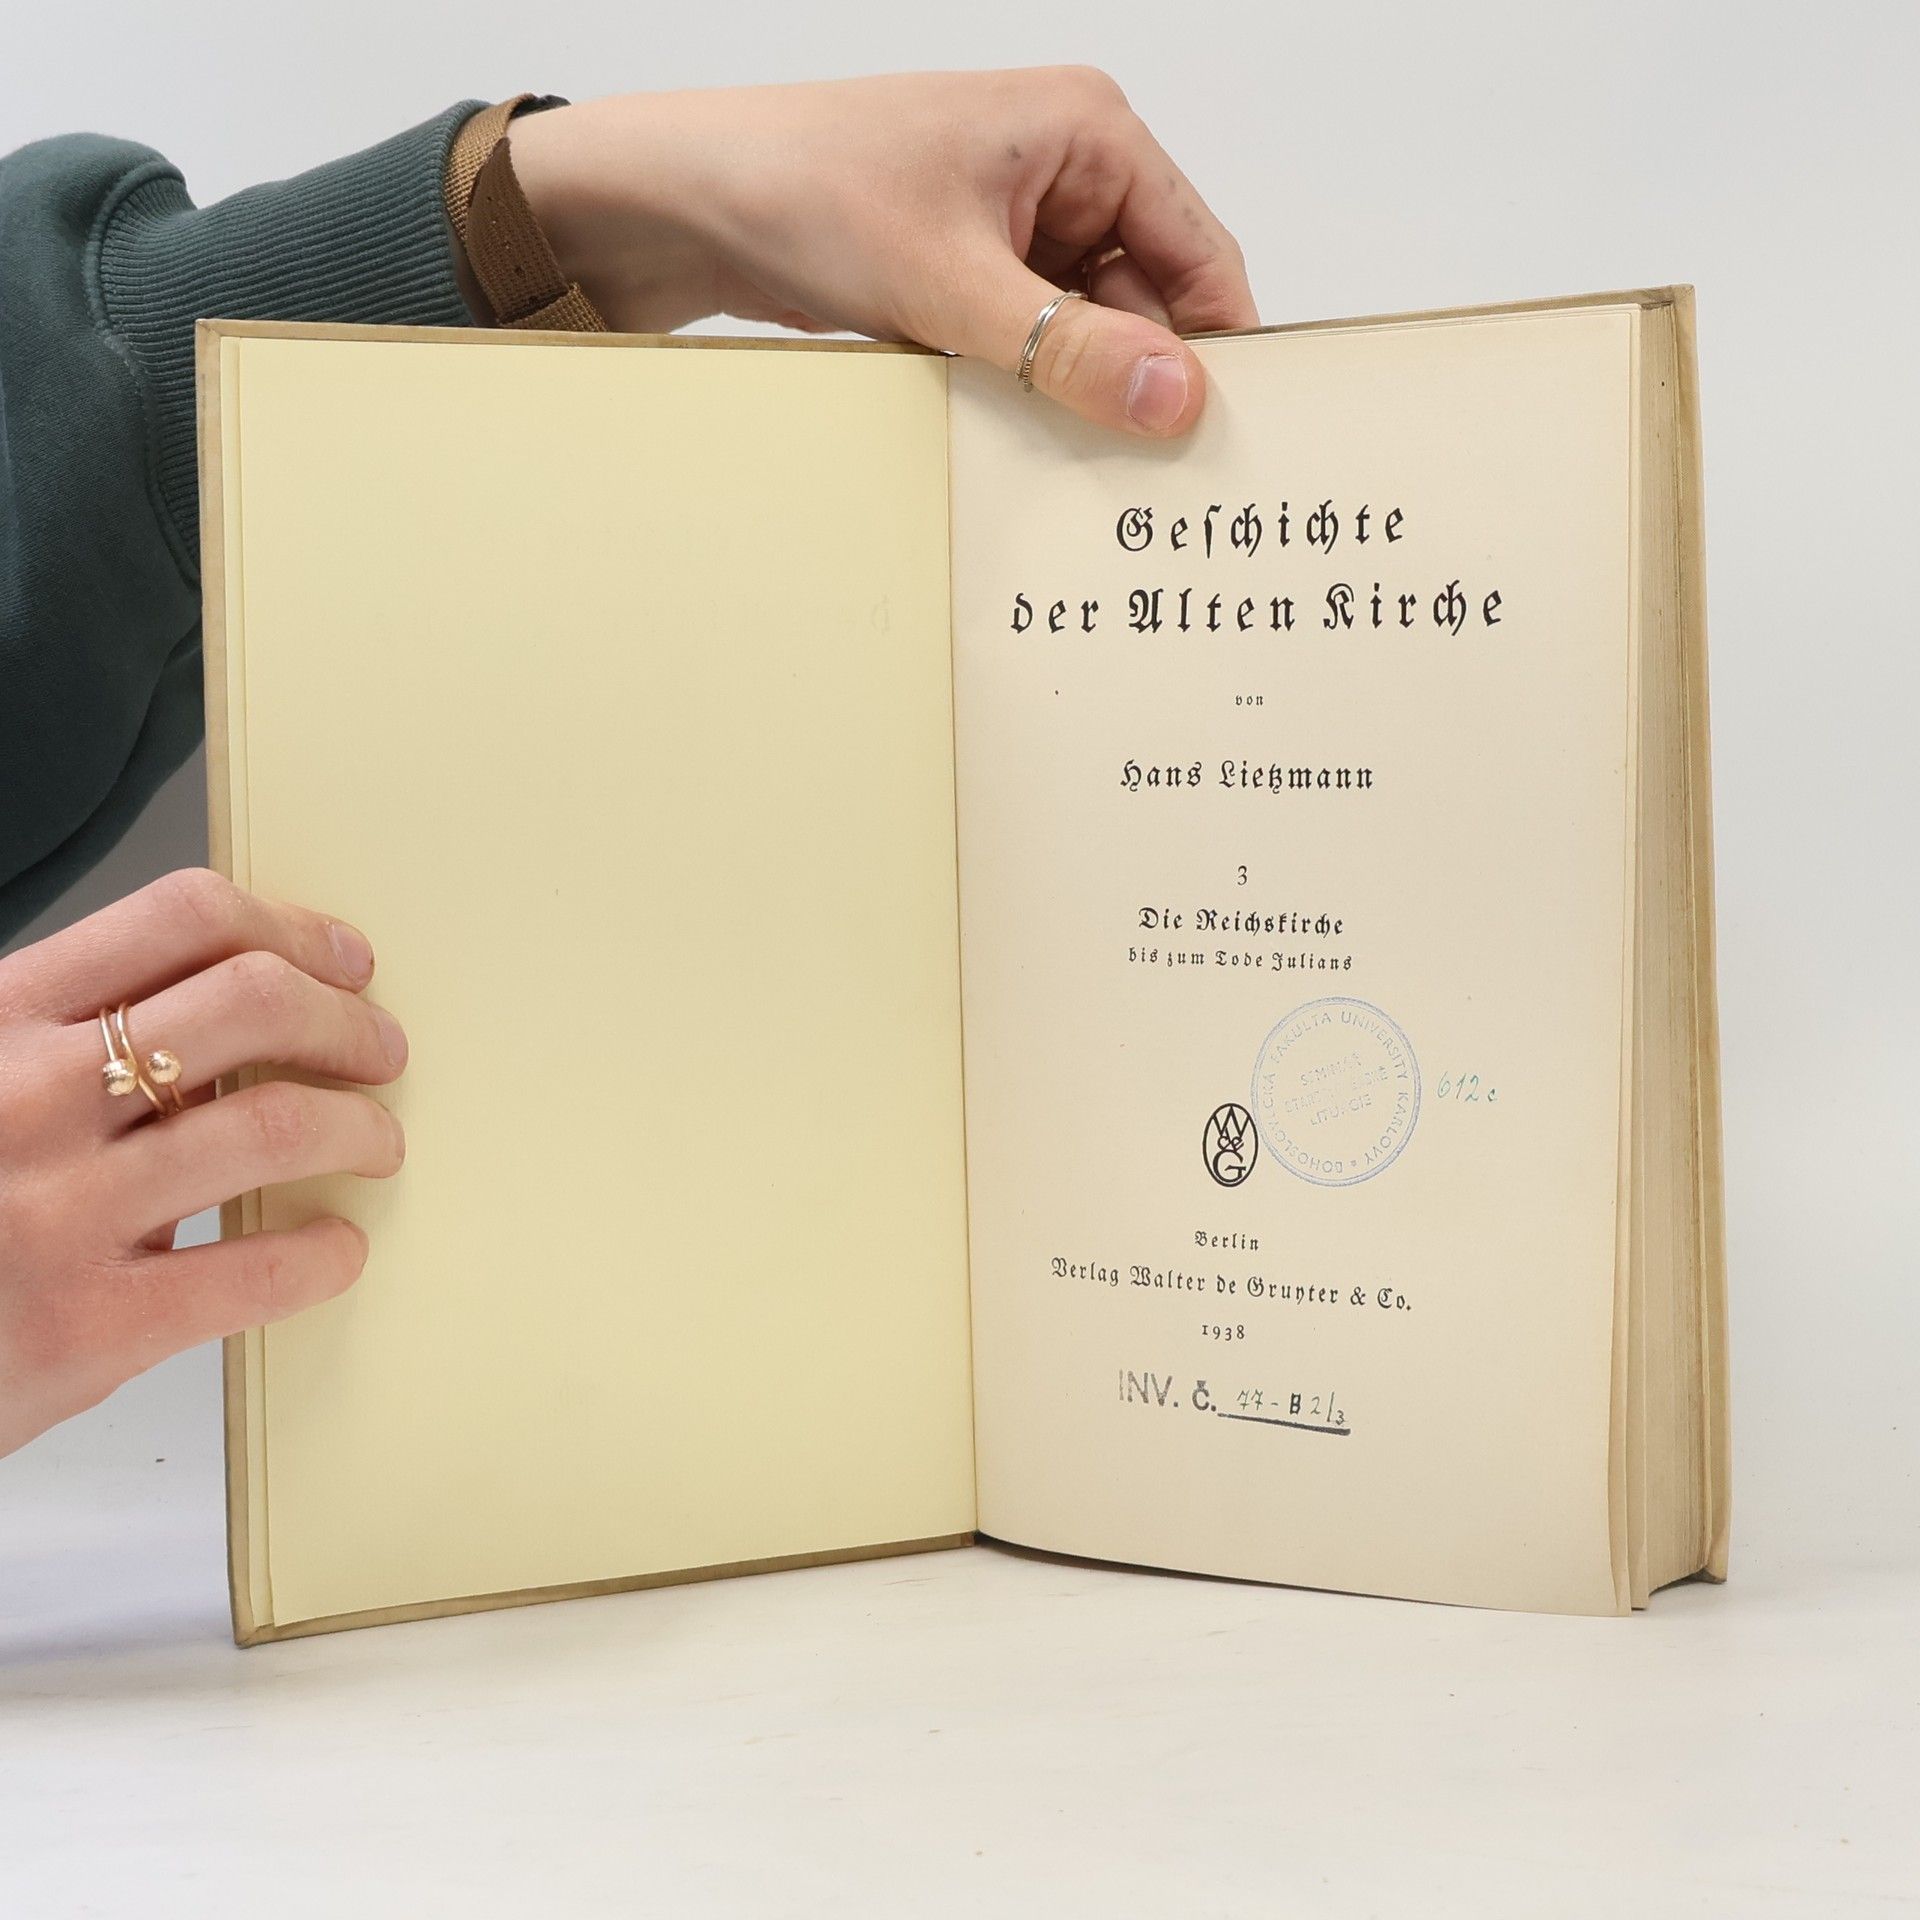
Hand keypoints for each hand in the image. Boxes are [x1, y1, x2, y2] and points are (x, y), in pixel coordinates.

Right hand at [0, 870, 406, 1457]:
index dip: (292, 929)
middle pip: (253, 1002)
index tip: (344, 959)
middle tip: (379, 1049)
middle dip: (346, 1020)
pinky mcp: (86, 1325)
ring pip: (277, 1125)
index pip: (181, 918)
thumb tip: (233, 1012)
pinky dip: (324, 1254)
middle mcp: (30, 1097)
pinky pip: (257, 1271)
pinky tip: (331, 1249)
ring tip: (376, 1142)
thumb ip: (68, 1041)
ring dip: (360, 1127)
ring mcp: (58, 1211)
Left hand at [507, 67, 1258, 435]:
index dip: (1216, 352)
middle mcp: (1065, 173)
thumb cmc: (803, 188)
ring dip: (1073, 397)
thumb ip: (1065, 350)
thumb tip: (1173, 400)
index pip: (1200, 257)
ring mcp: (1016, 227)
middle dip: (1137, 387)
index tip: (1220, 444)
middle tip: (1142, 486)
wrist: (682, 202)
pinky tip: (1013, 443)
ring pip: (1085, 336)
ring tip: (1069, 467)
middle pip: (1148, 305)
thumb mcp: (949, 281)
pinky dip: (1025, 394)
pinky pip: (1029, 347)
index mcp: (1088, 134)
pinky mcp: (970, 274)